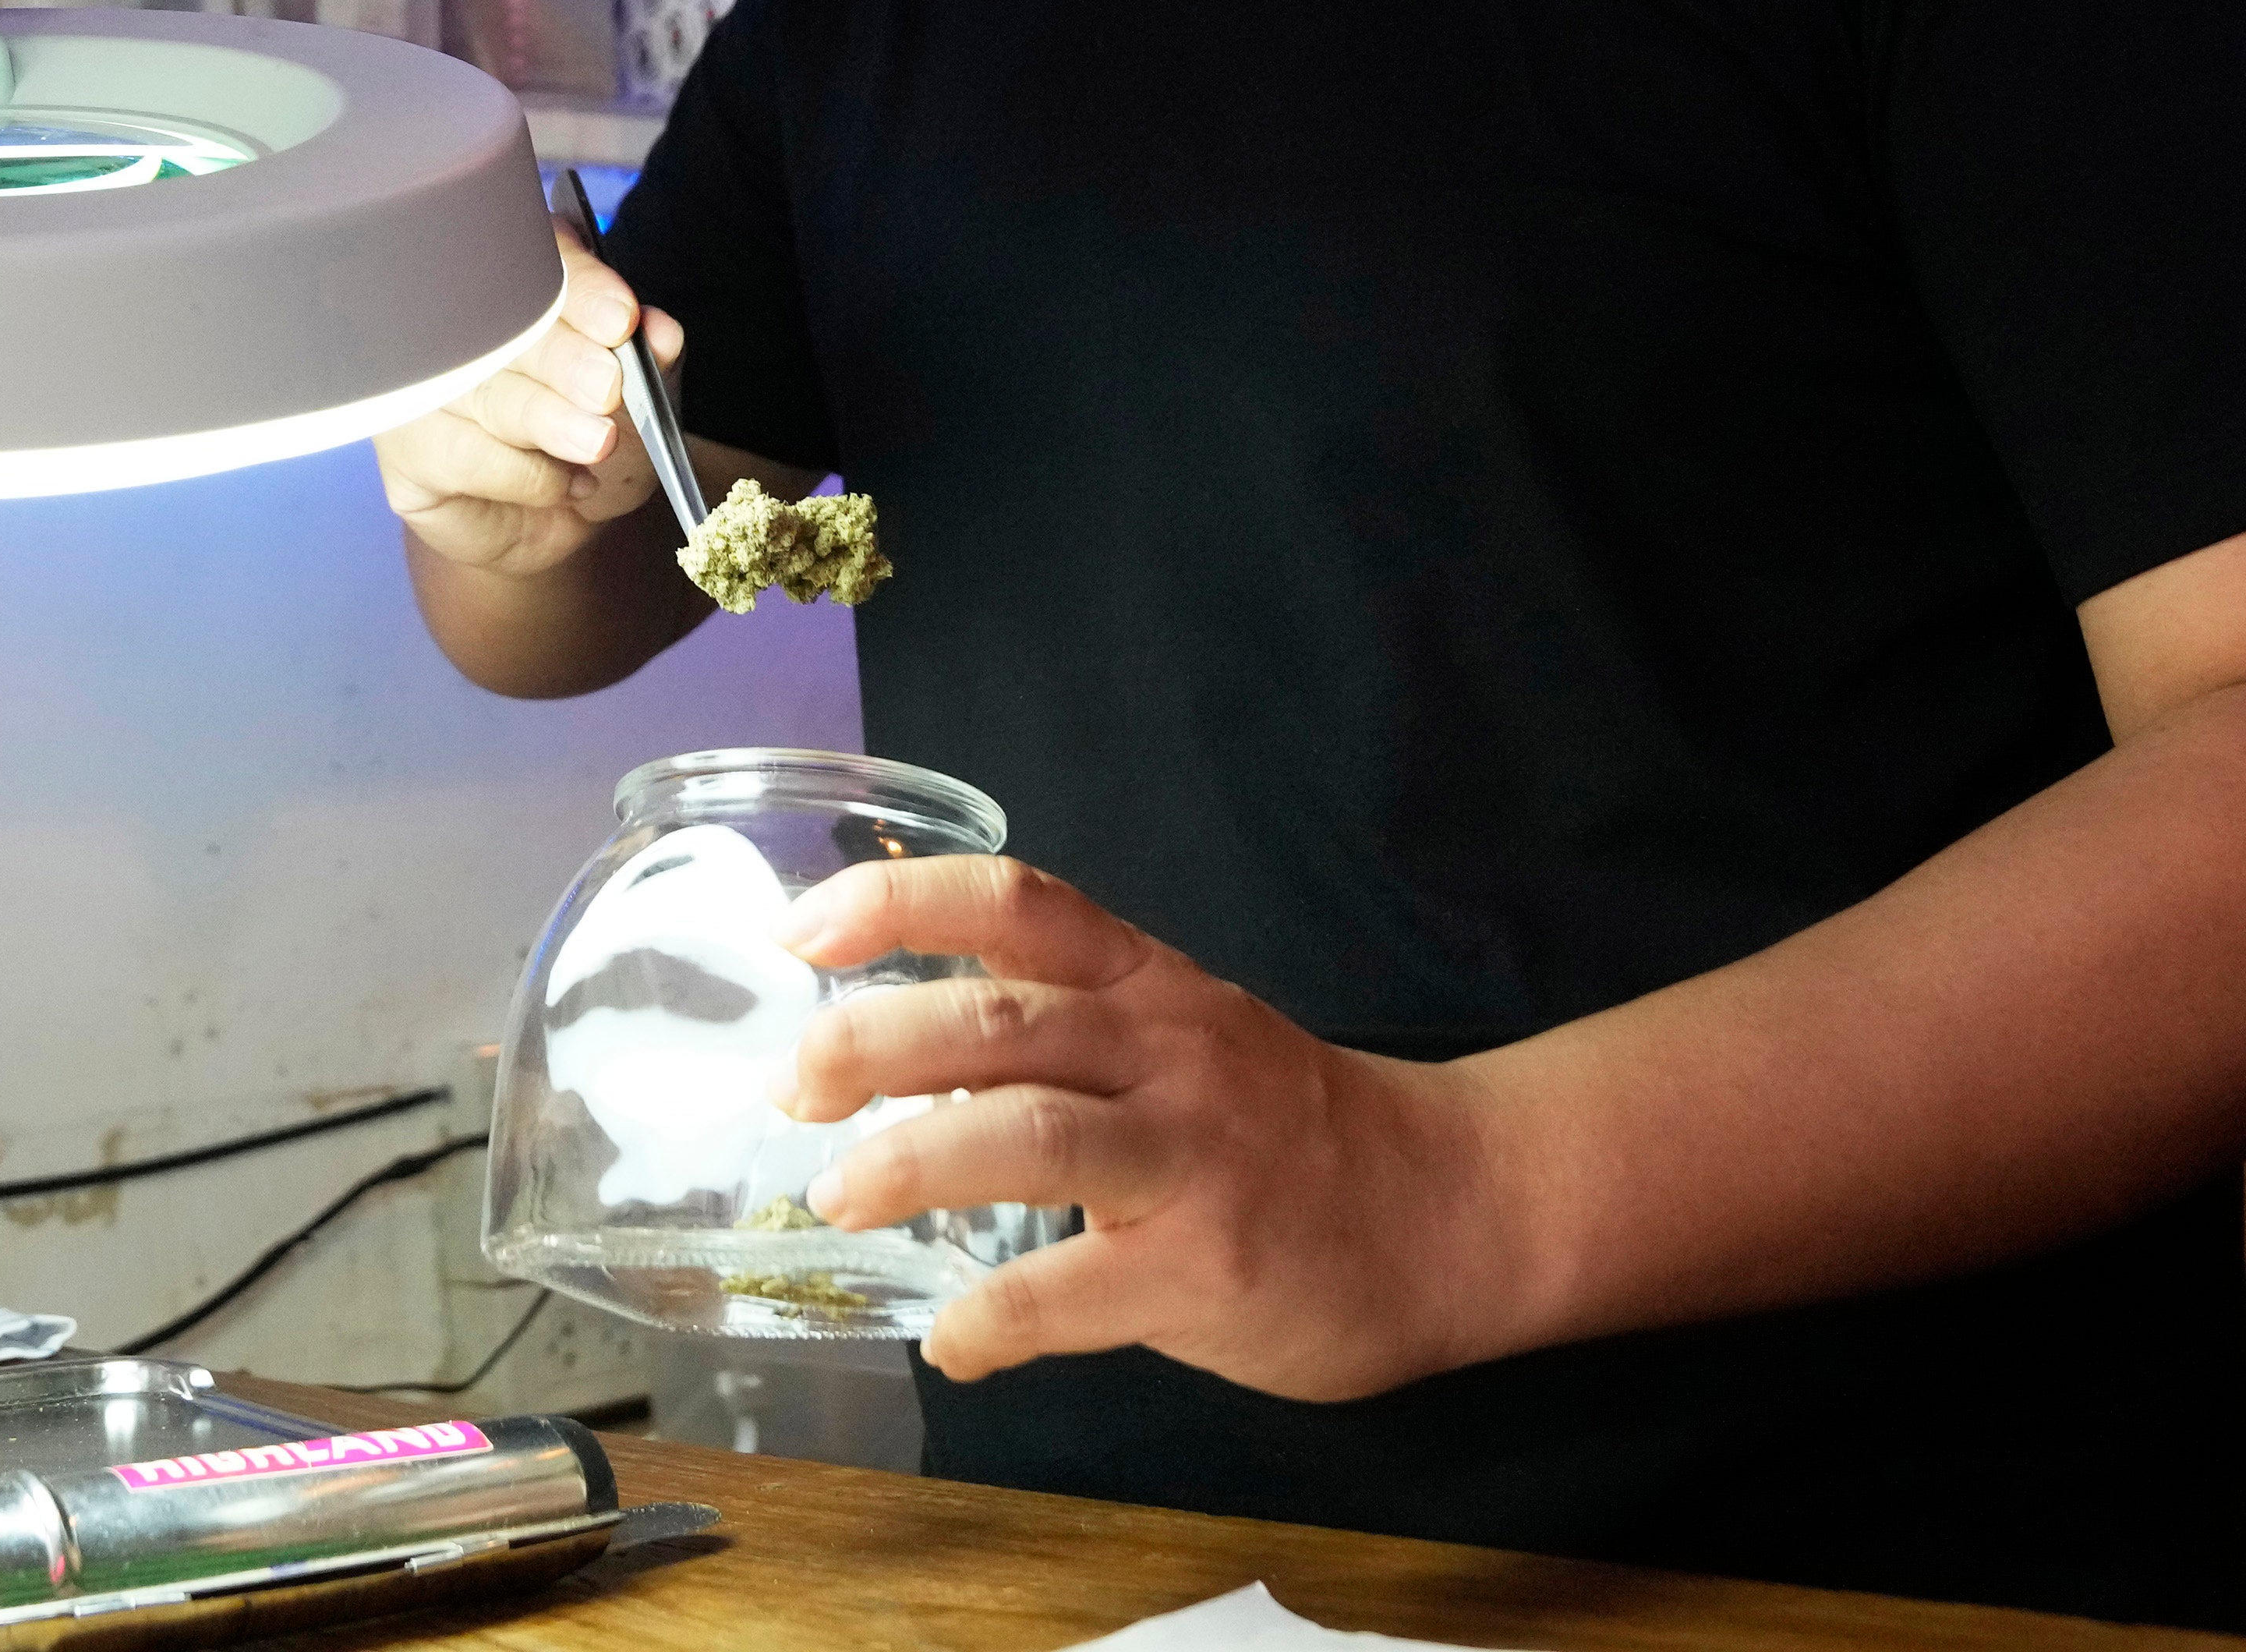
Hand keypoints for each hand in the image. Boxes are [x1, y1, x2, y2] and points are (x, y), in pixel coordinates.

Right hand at [374, 222, 684, 579]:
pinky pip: (461, 453)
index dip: (580, 287)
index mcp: (517, 281)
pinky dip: (524, 474)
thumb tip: (659, 332)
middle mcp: (456, 323)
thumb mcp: (640, 401)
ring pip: (481, 390)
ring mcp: (421, 385)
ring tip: (597, 442)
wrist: (551, 523)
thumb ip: (650, 362)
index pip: (537, 259)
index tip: (620, 319)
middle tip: (606, 387)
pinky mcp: (404, 450)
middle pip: (499, 323)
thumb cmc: (587, 441)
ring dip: (546, 418)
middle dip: (562, 357)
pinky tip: (562, 484)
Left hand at [776, 859, 1516, 1399]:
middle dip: (872, 1042)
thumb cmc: (1291, 1128)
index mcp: (1151, 984)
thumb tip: (896, 1053)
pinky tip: (952, 1340)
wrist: (1453, 1208)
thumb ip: (1064, 1030)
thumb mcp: (1184, 1035)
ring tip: (839, 1197)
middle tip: (792, 1082)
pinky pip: (1074, 1289)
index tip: (805, 929)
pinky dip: (992, 1320)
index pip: (1018, 904)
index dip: (902, 904)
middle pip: (1001, 1019)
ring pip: (1031, 1133)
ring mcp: (1194, 1158)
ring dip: (912, 1163)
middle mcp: (1169, 1050)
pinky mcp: (1209, 1267)